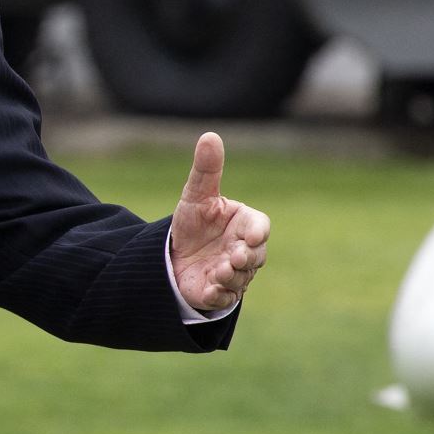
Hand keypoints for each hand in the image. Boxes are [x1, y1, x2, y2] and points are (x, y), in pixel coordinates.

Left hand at [169, 132, 270, 311]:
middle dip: (246, 257)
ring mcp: (235, 274)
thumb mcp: (196, 195)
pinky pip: (224, 297)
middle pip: (256, 255)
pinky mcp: (219, 293)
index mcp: (246, 225)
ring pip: (241, 278)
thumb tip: (210, 135)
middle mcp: (245, 250)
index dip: (257, 232)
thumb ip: (206, 170)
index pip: (260, 227)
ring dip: (231, 276)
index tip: (250, 237)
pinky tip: (208, 288)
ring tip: (218, 271)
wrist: (174, 255)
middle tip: (234, 256)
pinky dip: (218, 294)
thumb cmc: (194, 223)